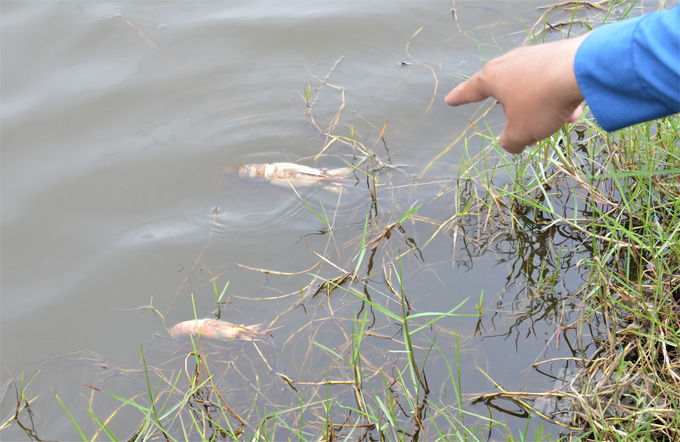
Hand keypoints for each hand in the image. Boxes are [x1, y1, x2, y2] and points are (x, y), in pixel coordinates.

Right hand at [445, 35, 587, 153]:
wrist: (581, 70)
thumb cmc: (540, 102)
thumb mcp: (520, 133)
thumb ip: (510, 142)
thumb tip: (511, 144)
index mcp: (492, 78)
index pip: (469, 91)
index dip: (459, 98)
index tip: (449, 100)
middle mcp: (510, 63)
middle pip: (504, 89)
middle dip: (512, 109)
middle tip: (516, 122)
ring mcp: (534, 56)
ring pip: (532, 89)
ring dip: (541, 107)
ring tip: (557, 120)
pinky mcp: (557, 55)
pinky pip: (551, 82)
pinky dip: (557, 97)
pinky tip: (573, 109)